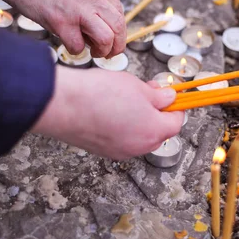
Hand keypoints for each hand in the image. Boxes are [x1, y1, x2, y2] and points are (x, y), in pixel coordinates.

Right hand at [0, 0, 124, 57]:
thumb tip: (104, 27)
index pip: (119, 11)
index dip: (118, 30)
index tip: (112, 39)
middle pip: (119, 26)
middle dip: (117, 45)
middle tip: (109, 53)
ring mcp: (77, 8)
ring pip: (106, 38)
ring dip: (103, 51)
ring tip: (94, 52)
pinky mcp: (60, 21)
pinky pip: (78, 46)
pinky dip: (76, 50)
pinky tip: (68, 42)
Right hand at [31, 67, 184, 159]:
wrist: (62, 105)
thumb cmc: (98, 94)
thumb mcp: (137, 86)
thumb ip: (157, 96)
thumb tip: (168, 99)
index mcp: (153, 132)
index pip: (176, 122)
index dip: (175, 106)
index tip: (171, 95)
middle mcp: (138, 147)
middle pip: (158, 131)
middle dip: (155, 112)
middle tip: (146, 92)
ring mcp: (119, 151)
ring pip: (138, 134)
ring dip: (137, 118)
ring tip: (124, 96)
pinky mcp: (102, 150)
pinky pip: (120, 138)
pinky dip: (121, 125)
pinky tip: (109, 108)